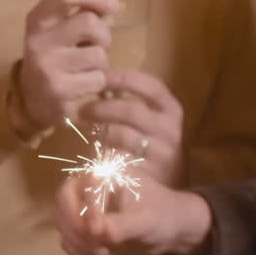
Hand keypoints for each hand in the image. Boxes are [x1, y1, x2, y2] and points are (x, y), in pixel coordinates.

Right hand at [14, 0, 119, 131]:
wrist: (33, 100)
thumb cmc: (55, 57)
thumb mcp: (64, 28)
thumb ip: (86, 8)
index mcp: (39, 19)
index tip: (111, 4)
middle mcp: (39, 39)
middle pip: (89, 22)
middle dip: (104, 34)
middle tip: (97, 45)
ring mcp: (47, 66)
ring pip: (98, 54)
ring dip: (101, 62)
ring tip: (87, 67)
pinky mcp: (59, 90)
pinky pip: (98, 79)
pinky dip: (98, 82)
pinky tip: (83, 84)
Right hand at [54, 175, 211, 254]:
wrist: (169, 229)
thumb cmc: (161, 215)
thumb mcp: (145, 221)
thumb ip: (121, 225)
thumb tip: (97, 233)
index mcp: (105, 172)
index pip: (82, 186)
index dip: (85, 208)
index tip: (97, 232)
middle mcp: (89, 184)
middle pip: (63, 201)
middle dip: (76, 227)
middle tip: (96, 245)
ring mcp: (83, 205)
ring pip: (62, 222)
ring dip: (77, 242)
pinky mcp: (82, 226)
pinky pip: (67, 238)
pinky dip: (78, 252)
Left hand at [80, 68, 184, 185]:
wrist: (172, 177)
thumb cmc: (154, 140)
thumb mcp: (151, 117)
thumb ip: (130, 101)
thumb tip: (99, 84)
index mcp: (171, 109)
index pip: (150, 86)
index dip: (123, 78)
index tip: (100, 77)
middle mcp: (169, 129)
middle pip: (130, 111)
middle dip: (101, 108)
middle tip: (83, 111)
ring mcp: (160, 153)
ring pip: (121, 135)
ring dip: (99, 130)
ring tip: (89, 129)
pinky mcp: (147, 174)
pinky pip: (117, 158)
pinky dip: (103, 152)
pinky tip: (97, 150)